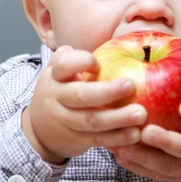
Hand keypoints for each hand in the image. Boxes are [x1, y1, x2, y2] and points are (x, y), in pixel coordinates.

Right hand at [22, 45, 146, 163]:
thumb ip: (80, 59)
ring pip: (91, 120)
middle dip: (107, 92)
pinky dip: (118, 138)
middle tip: (132, 85)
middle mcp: (57, 97)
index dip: (81, 62)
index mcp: (55, 75)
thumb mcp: (61, 72)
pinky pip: (98, 139)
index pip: (63, 64)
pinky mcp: (76, 139)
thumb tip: (120, 42)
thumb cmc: (62, 90)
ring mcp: (65, 120)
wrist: (39, 129)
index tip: (98, 64)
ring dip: (118, 118)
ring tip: (141, 114)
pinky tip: (136, 134)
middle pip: (80, 95)